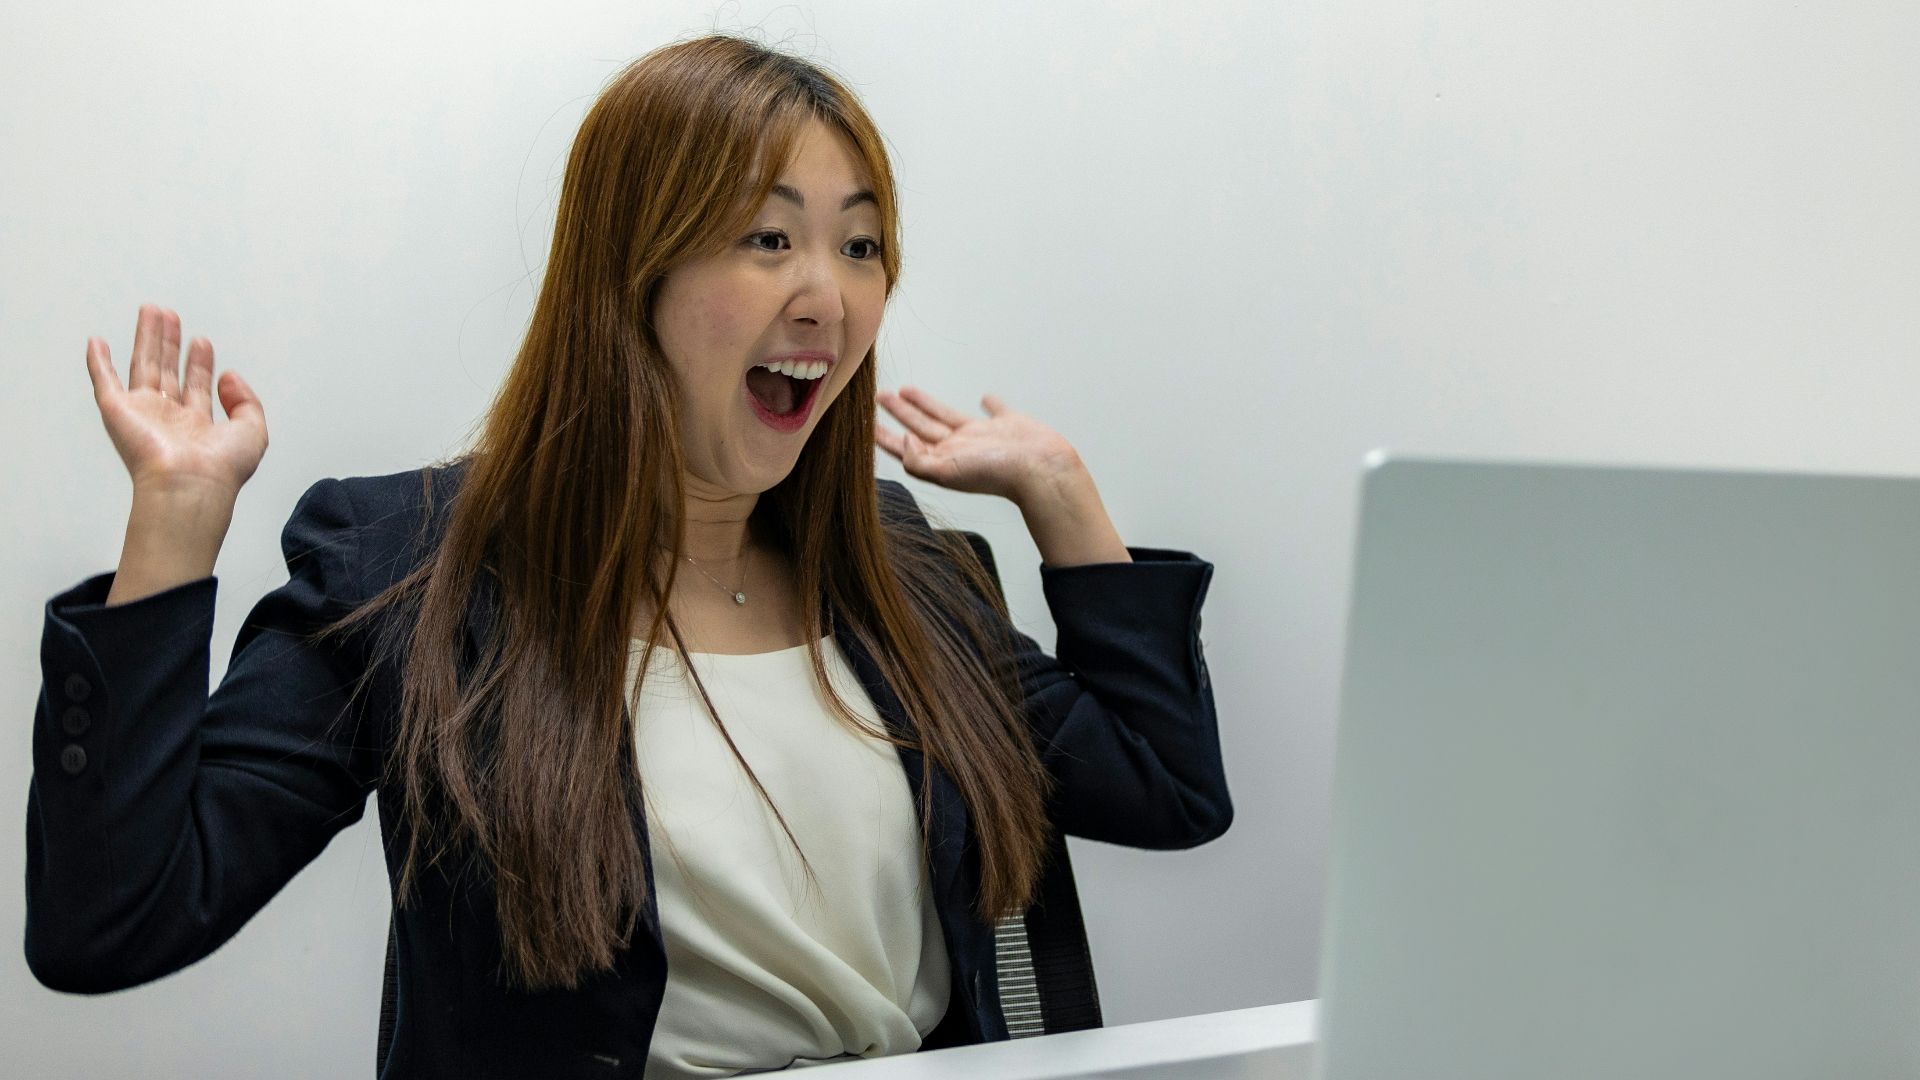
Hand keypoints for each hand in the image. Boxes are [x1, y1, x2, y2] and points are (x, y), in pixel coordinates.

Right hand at [87, 304, 267, 497]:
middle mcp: (169, 418)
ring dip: (146, 338)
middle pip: (167, 370)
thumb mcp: (252, 430)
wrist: (190, 483)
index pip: (197, 386)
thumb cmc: (221, 467)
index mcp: (197, 425)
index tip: (202, 342)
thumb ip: (246, 401)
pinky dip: (98, 362)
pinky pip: (104, 381)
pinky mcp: (118, 411)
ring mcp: (142, 413)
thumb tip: (228, 376)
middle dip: (169, 342)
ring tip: (151, 311)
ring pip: (142, 366)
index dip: (200, 363)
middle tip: (171, 316)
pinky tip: (97, 343)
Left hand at [874, 386, 1082, 503]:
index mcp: (943, 461)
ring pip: (945, 415)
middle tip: (881, 397)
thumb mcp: (947, 471)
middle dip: (900, 414)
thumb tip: (905, 442)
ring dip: (926, 404)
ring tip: (906, 390)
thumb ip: (919, 460)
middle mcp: (959, 449)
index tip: (866, 424)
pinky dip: (990, 403)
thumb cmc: (997, 474)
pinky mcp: (1007, 424)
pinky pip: (994, 410)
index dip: (885, 437)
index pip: (906, 447)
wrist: (1041, 469)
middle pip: (921, 427)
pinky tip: (984, 398)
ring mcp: (983, 437)